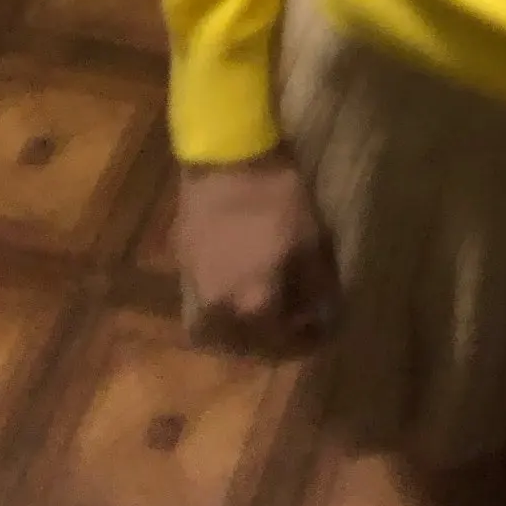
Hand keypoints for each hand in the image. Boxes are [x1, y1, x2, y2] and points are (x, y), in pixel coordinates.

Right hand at [175, 152, 337, 359]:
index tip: (325, 331)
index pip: (281, 345)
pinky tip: (238, 293)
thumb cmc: (277, 198)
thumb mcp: (312, 241)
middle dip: (271, 344)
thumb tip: (324, 316)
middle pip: (244, 347)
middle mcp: (217, 310)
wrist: (227, 157)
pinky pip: (200, 308)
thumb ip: (318, 289)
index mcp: (252, 306)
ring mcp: (192, 289)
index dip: (307, 342)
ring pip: (214, 334)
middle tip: (294, 327)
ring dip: (239, 336)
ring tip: (263, 316)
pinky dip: (219, 314)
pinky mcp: (181, 267)